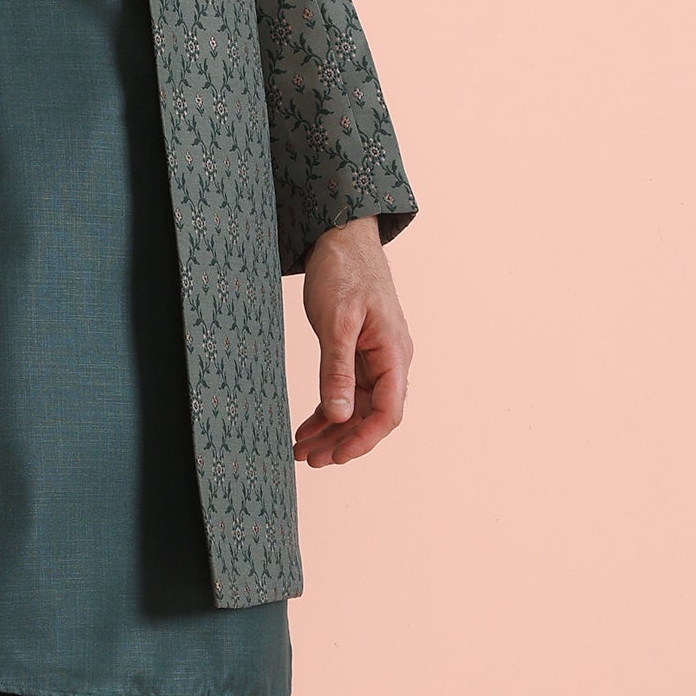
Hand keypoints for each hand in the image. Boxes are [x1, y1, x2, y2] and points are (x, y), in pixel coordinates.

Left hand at [293, 215, 411, 466]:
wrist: (341, 235)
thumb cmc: (344, 271)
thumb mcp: (336, 322)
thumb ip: (337, 370)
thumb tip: (339, 416)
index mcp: (393, 353)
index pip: (388, 411)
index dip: (363, 440)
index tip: (335, 458)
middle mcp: (389, 360)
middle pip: (371, 415)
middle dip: (341, 441)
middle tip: (308, 460)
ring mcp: (374, 357)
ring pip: (356, 406)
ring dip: (331, 430)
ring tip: (302, 450)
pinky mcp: (357, 352)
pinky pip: (346, 390)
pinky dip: (327, 410)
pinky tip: (307, 427)